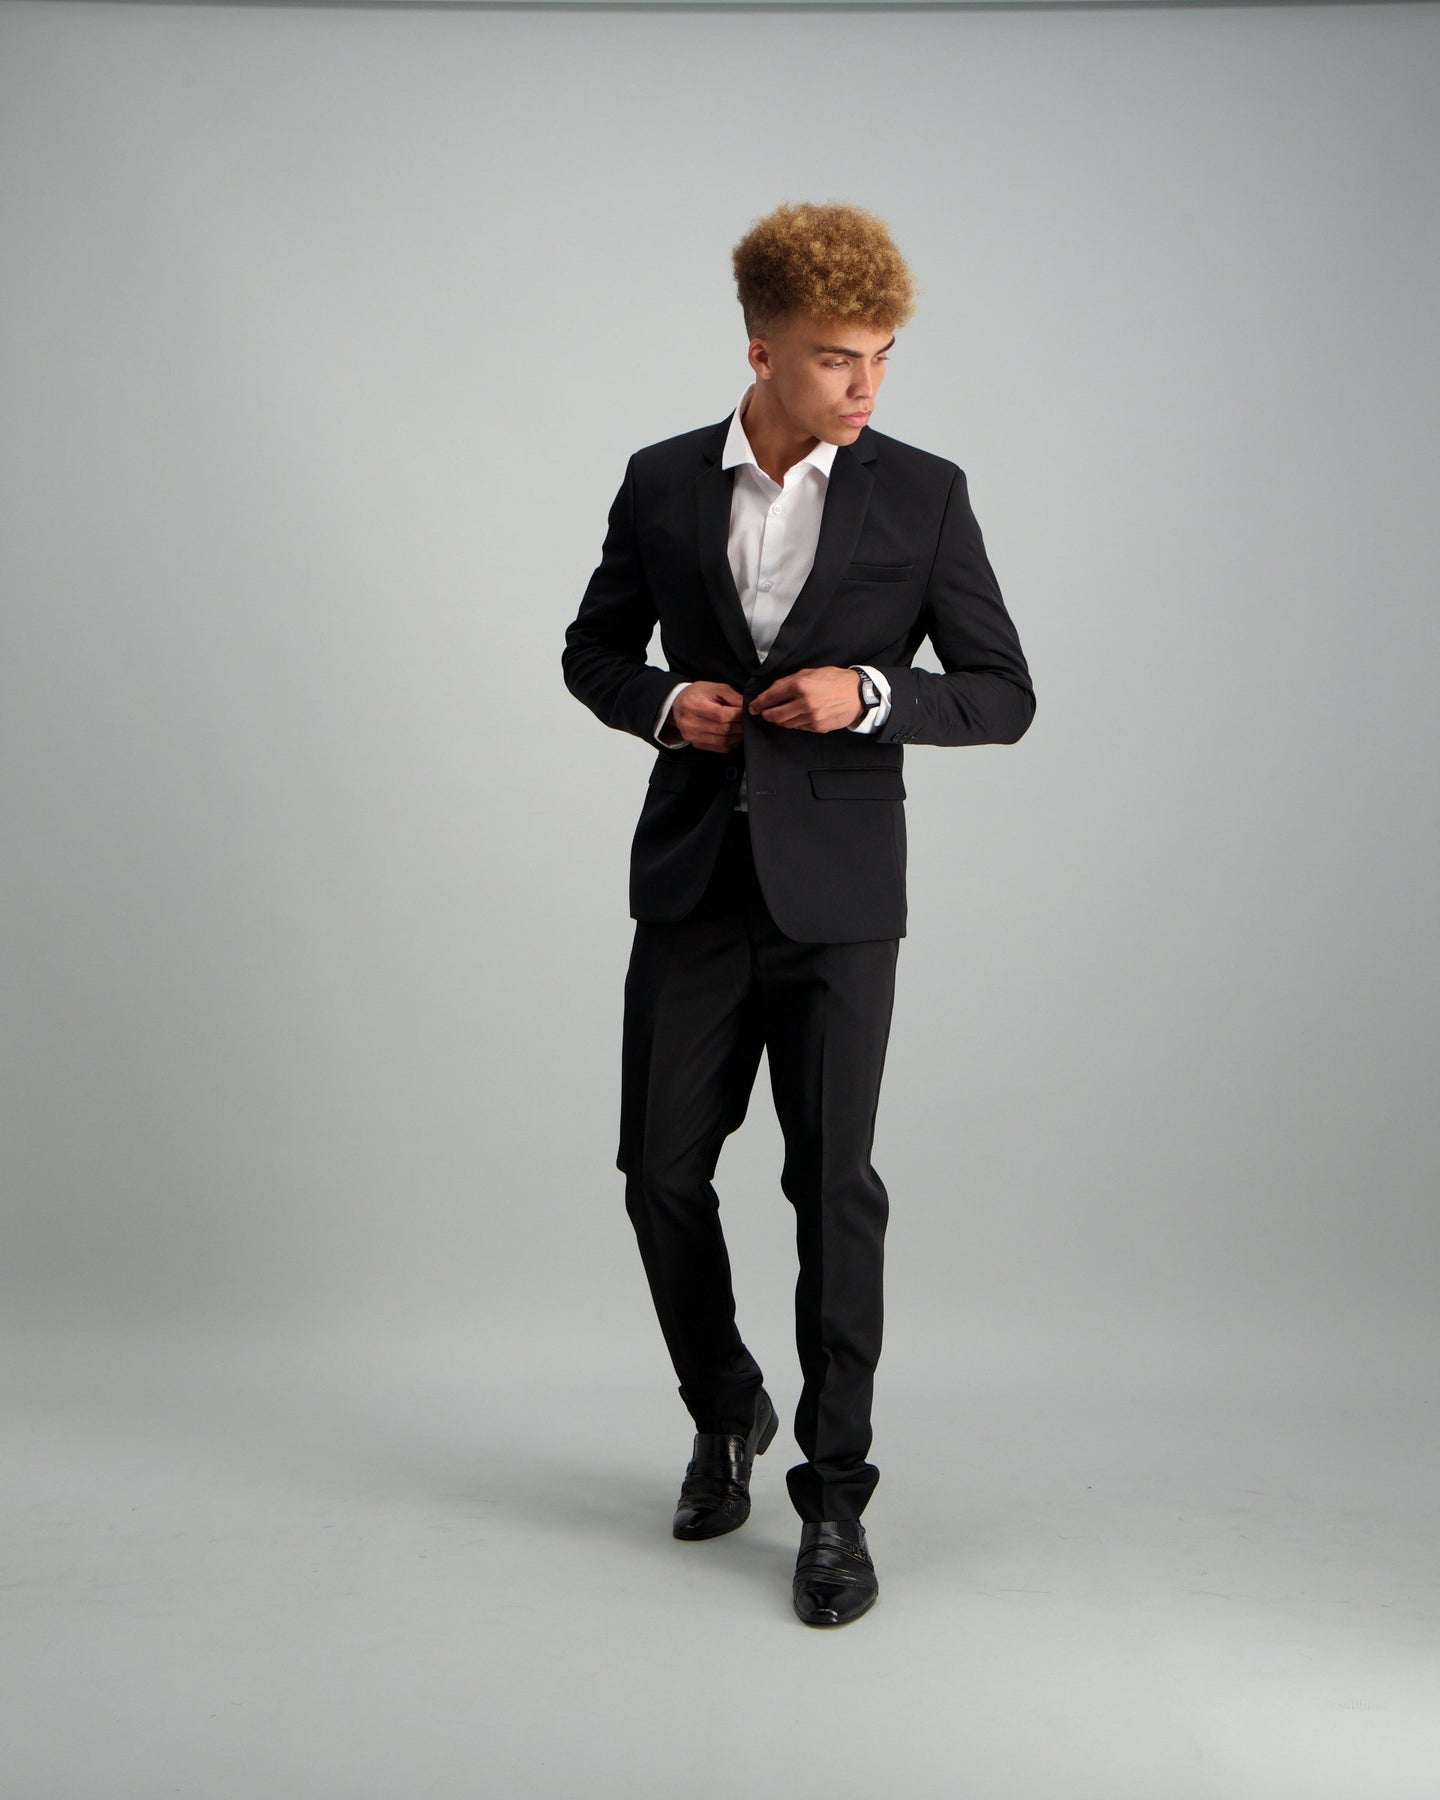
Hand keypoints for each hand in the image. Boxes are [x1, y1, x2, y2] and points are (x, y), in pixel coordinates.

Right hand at [672, 680, 744, 751]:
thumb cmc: (698, 694)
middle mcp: (690, 724)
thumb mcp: (715, 688)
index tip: (747, 711)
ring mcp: (692, 737)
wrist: (678, 704)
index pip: (720, 715)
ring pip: (723, 741)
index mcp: (692, 705)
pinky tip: (735, 734)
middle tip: (748, 720)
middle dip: (740, 725)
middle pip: (723, 729)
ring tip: (743, 726)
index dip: (737, 715)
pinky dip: (732, 742)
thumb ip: (732, 696)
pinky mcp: (697, 745)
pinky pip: (720, 748)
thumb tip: (747, 708)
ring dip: (738, 735)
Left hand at [748, 667, 864, 732]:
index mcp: (800, 685)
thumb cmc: (834, 679)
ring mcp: (812, 717)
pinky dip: (795, 723)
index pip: (772, 697)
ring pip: (786, 723)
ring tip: (780, 714)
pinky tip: (797, 716)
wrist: (858, 693)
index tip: (753, 707)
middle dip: (767, 715)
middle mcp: (805, 703)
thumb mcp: (810, 672)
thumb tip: (770, 691)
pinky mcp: (818, 727)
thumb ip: (789, 681)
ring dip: (780, 720)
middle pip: (775, 715)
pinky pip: (799, 727)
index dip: (759, 703)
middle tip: (764, 713)